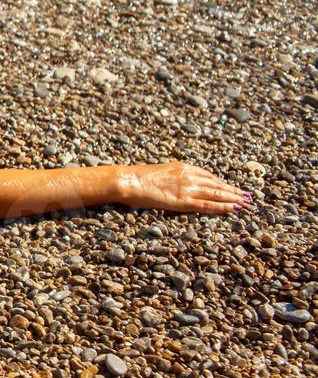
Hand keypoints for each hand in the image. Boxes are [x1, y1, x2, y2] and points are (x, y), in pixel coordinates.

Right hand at [118, 162, 249, 214]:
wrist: (129, 180)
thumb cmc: (138, 178)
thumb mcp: (160, 172)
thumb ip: (173, 177)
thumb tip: (176, 184)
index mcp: (184, 167)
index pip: (209, 176)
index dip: (223, 183)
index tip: (232, 188)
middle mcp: (189, 176)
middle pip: (217, 184)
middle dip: (233, 191)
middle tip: (248, 196)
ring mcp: (187, 188)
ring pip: (216, 194)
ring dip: (233, 199)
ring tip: (245, 203)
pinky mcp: (183, 201)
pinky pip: (207, 205)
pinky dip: (222, 207)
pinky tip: (233, 209)